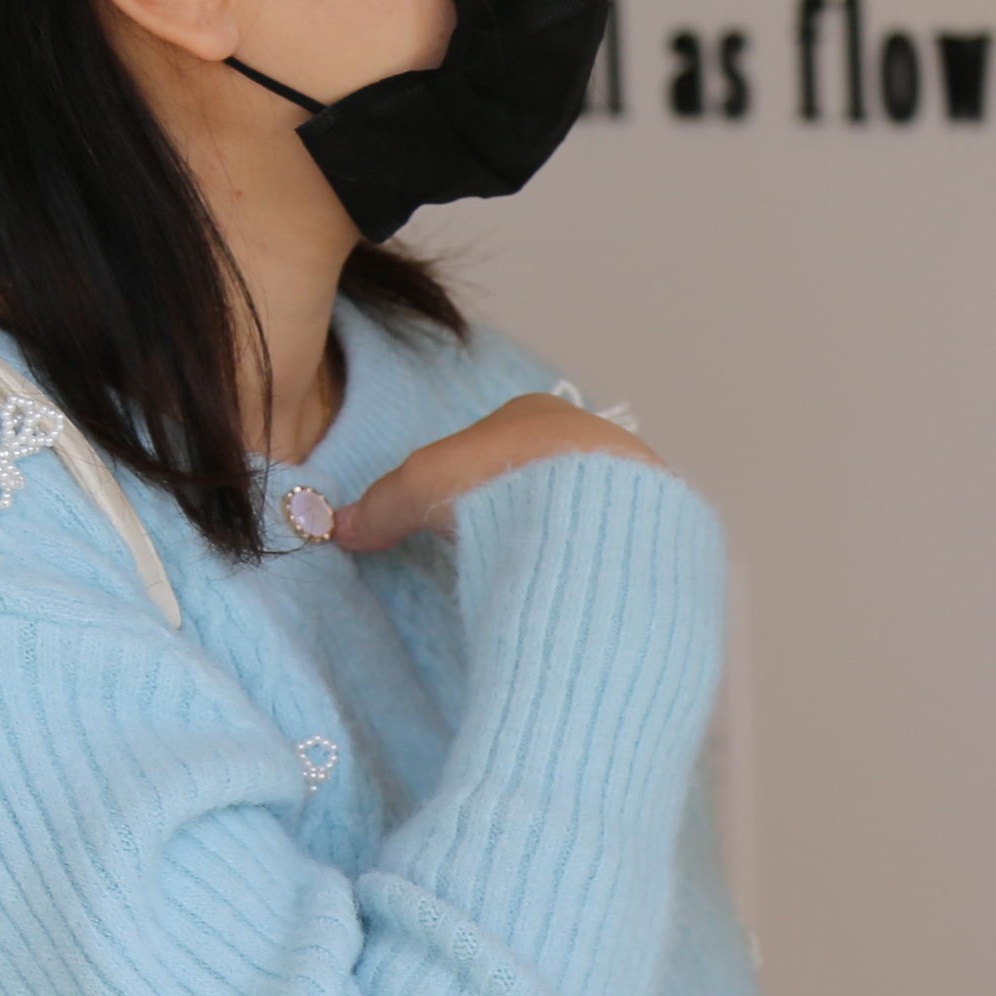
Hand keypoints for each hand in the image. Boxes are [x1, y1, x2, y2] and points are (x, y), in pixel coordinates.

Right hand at [330, 391, 661, 549]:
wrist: (588, 513)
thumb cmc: (498, 480)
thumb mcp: (419, 488)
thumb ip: (381, 506)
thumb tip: (339, 527)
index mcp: (533, 412)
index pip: (491, 445)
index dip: (465, 483)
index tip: (453, 522)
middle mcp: (585, 434)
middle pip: (538, 476)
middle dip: (513, 512)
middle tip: (489, 553)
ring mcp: (628, 477)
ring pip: (579, 509)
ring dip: (554, 538)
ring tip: (528, 576)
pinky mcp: (656, 522)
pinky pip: (610, 541)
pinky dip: (586, 560)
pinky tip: (569, 584)